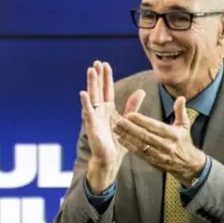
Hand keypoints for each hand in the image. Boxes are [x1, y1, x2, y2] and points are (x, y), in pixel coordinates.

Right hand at [79, 61, 144, 190]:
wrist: (110, 160)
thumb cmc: (117, 143)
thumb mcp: (127, 121)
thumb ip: (132, 106)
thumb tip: (141, 91)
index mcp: (108, 110)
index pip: (107, 89)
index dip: (106, 77)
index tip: (105, 64)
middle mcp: (99, 111)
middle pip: (98, 90)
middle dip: (97, 76)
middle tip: (96, 62)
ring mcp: (94, 117)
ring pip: (92, 97)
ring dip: (91, 84)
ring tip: (90, 71)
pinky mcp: (91, 126)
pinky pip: (87, 112)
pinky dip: (85, 103)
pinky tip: (83, 93)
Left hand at [113, 96, 207, 184]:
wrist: (188, 165)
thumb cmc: (183, 141)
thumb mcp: (184, 126)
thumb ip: (180, 111)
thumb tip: (181, 98)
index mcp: (173, 134)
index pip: (155, 126)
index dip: (142, 121)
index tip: (130, 115)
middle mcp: (166, 145)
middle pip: (146, 135)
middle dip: (131, 128)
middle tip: (118, 121)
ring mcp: (159, 154)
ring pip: (140, 144)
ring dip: (127, 136)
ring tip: (116, 129)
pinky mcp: (153, 161)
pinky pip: (139, 153)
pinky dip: (129, 146)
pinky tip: (120, 140)